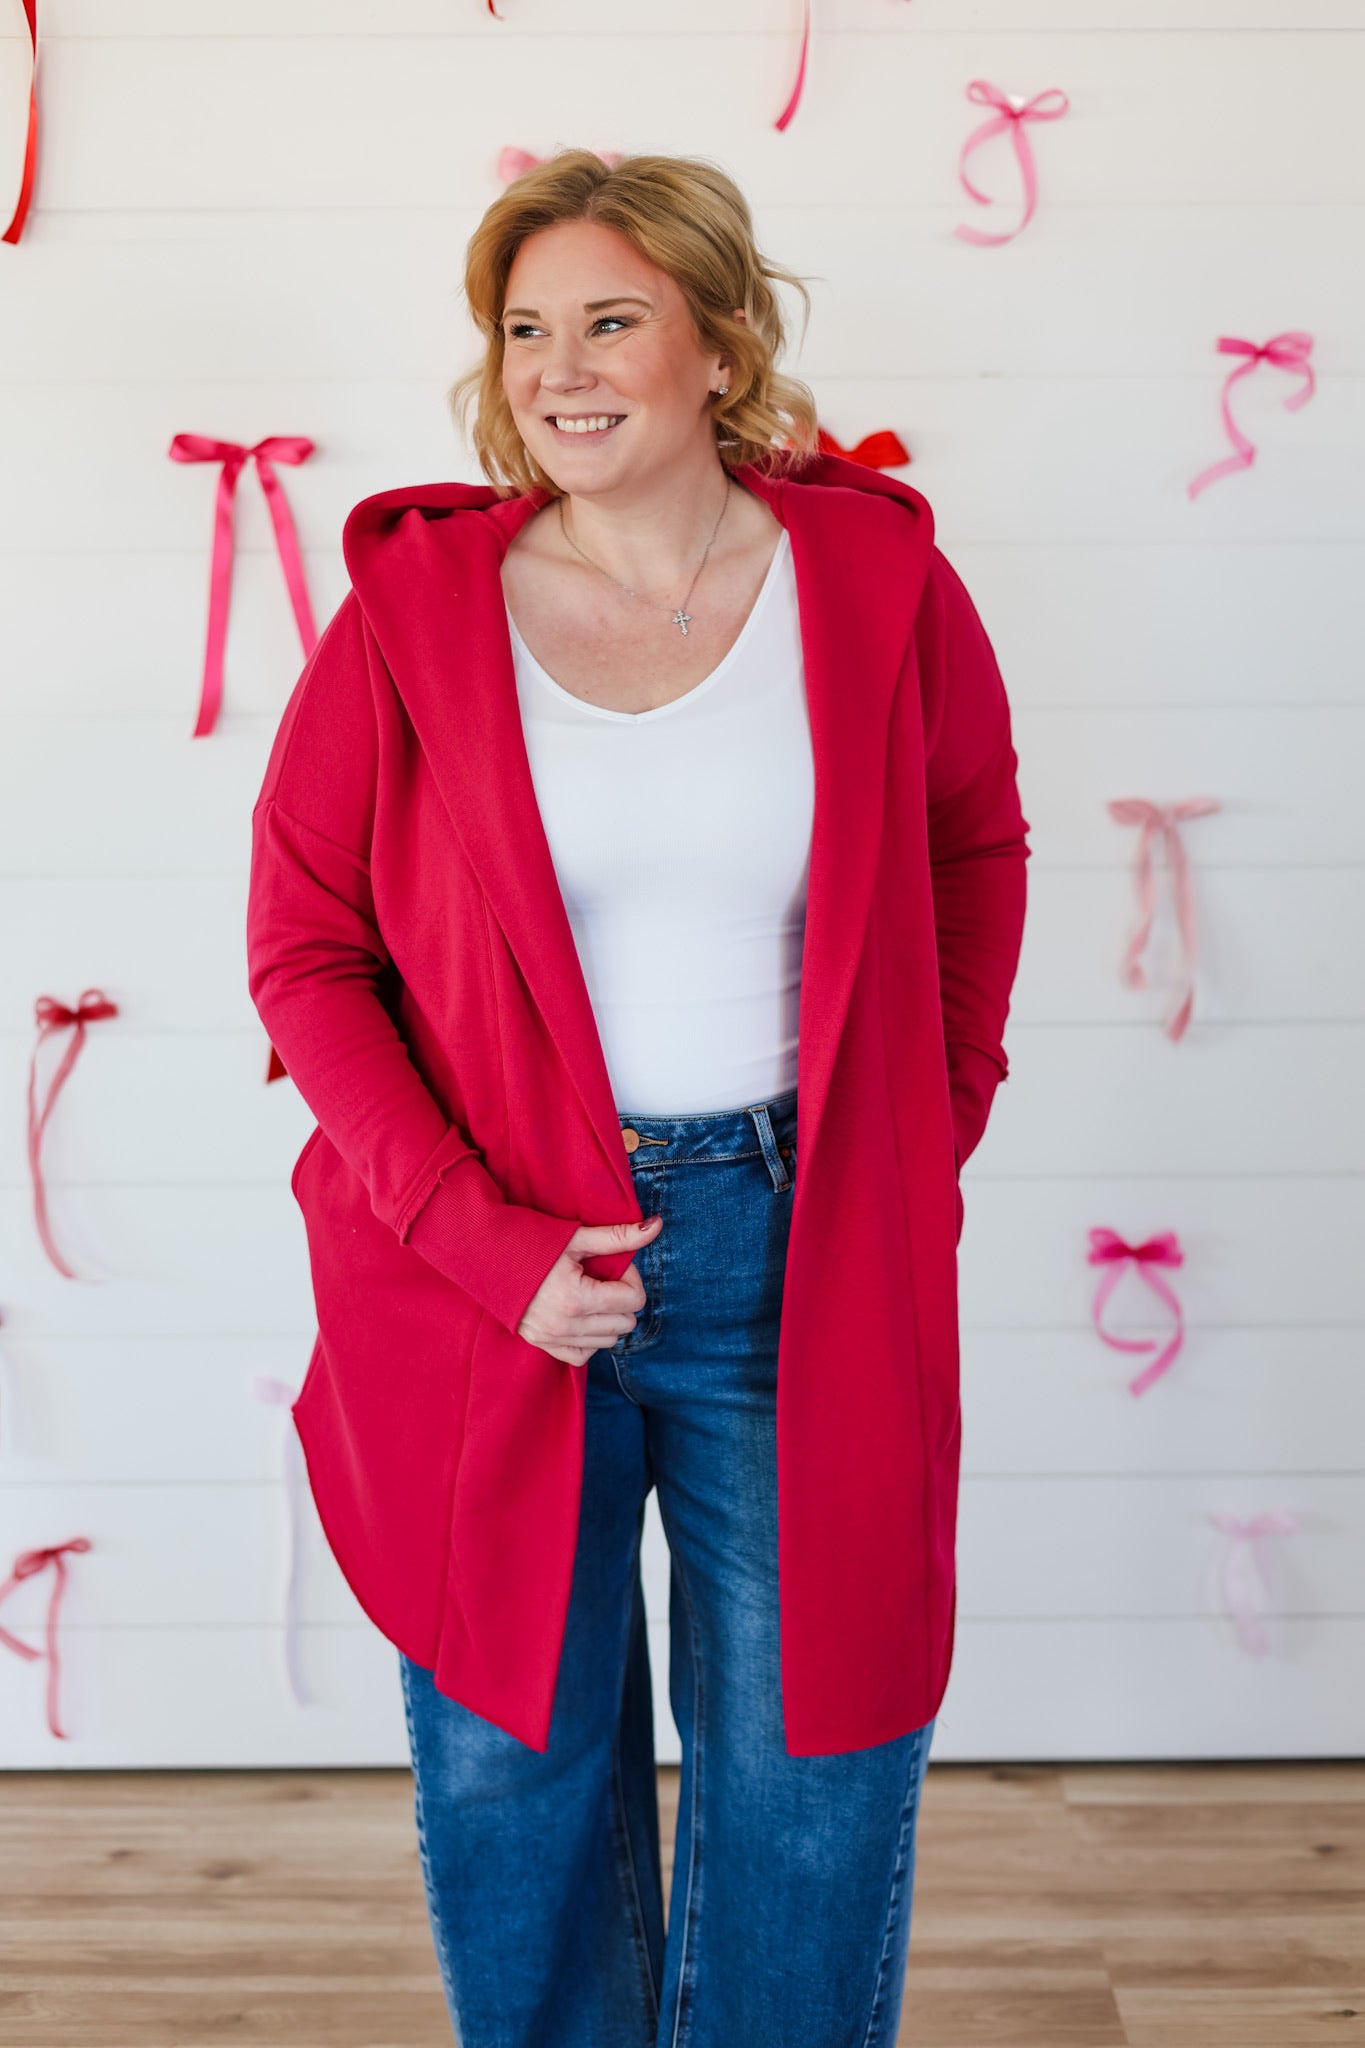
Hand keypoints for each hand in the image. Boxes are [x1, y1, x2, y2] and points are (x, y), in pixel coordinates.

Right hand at [518, 1216, 661, 1366]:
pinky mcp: (541, 1344)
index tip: (613, 1265)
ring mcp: (552, 1338)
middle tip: (601, 1277)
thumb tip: (656, 1226)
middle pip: (625, 1323)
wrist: (482, 1254)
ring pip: (608, 1342)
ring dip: (608, 1318)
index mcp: (577, 1298)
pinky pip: (582, 1355)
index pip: (633, 1301)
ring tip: (590, 1294)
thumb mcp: (575, 1237)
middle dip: (621, 1298)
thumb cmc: (529, 1241)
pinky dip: (590, 1338)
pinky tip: (582, 1316)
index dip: (630, 1279)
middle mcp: (566, 1325)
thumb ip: (618, 1236)